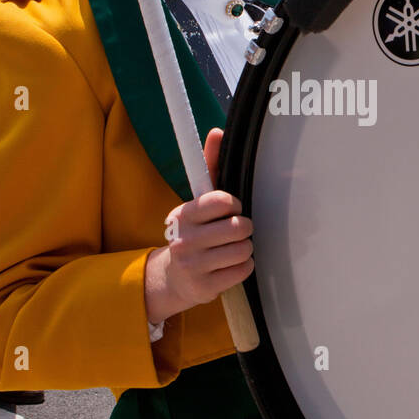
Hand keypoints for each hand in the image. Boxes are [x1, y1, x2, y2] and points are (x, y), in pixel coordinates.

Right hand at [143, 128, 253, 323]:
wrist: (174, 277)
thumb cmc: (193, 232)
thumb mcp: (197, 201)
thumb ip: (209, 166)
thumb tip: (217, 131)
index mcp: (182, 214)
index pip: (222, 201)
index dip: (234, 204)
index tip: (229, 208)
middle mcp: (183, 240)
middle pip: (239, 227)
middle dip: (243, 228)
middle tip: (234, 231)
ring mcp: (193, 265)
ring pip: (244, 249)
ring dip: (244, 248)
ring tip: (231, 248)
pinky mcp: (205, 287)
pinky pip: (243, 270)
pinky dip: (243, 266)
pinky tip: (230, 264)